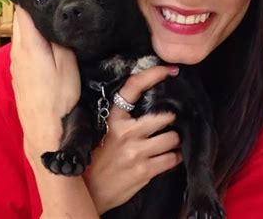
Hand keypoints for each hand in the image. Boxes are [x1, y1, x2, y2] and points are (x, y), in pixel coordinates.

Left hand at [11, 6, 80, 160]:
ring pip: (21, 35)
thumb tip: (55, 20)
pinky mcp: (17, 74)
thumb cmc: (60, 97)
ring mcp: (15, 64)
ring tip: (48, 15)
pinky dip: (30, 39)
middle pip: (20, 21)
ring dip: (30, 23)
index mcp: (28, 45)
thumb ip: (59, 39)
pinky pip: (22, 48)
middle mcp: (16, 52)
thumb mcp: (67, 64)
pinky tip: (42, 41)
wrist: (45, 129)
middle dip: (30, 7)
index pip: (22, 11)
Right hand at [83, 66, 181, 213]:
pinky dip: (174, 157)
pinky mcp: (144, 171)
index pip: (134, 87)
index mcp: (113, 119)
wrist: (87, 191)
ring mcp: (136, 152)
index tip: (169, 70)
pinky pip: (172, 159)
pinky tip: (168, 156)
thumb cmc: (95, 159)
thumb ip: (121, 118)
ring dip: (174, 141)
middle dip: (171, 120)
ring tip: (169, 142)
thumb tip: (145, 102)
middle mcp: (126, 132)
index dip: (153, 74)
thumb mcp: (102, 131)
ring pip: (172, 138)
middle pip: (164, 116)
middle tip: (169, 122)